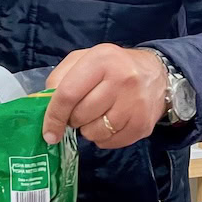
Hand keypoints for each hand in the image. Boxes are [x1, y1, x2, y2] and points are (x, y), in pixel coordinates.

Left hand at [42, 45, 167, 148]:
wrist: (157, 74)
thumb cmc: (112, 66)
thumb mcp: (84, 59)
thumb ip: (60, 77)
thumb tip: (45, 105)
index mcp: (101, 60)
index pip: (68, 94)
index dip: (54, 116)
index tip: (48, 132)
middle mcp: (122, 80)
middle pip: (81, 115)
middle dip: (72, 120)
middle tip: (78, 112)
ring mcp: (135, 104)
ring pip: (95, 132)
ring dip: (88, 130)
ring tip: (95, 116)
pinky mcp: (144, 124)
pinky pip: (111, 142)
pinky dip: (103, 138)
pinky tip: (108, 124)